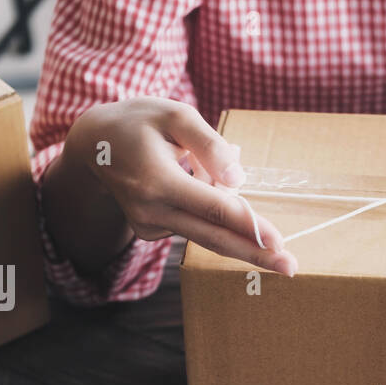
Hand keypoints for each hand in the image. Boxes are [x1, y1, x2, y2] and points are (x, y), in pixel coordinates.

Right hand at [64, 97, 296, 274]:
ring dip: (236, 231)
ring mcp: (149, 225)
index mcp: (157, 181)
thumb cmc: (141, 123)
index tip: (279, 243)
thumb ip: (209, 144)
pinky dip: (207, 212)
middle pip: (214, 238)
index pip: (214, 209)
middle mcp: (152, 211)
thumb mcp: (175, 115)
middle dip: (255, 255)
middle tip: (291, 269)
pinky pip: (192, 224)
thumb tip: (238, 179)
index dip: (249, 226)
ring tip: (237, 214)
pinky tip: (187, 181)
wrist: (94, 146)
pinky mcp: (151, 231)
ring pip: (205, 233)